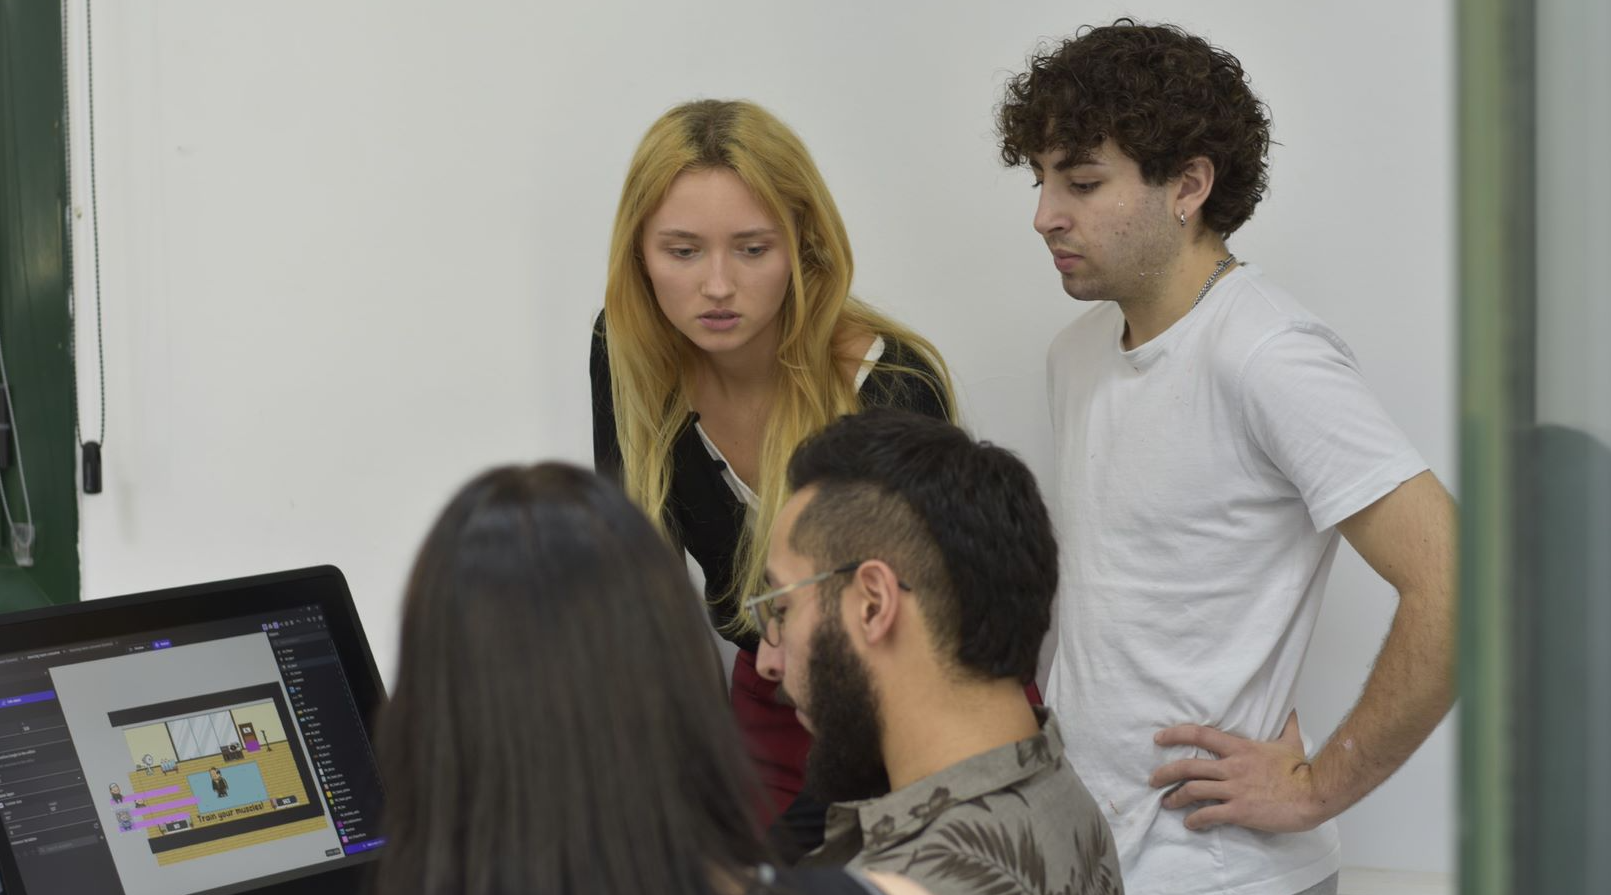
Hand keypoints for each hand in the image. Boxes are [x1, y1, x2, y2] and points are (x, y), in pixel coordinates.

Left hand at [1148, 711, 1327, 833]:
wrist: (1313, 794)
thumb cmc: (1301, 770)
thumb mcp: (1291, 742)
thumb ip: (1286, 725)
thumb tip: (1290, 710)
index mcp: (1240, 749)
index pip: (1200, 735)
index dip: (1175, 734)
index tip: (1159, 738)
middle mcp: (1232, 767)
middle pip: (1188, 766)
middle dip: (1165, 773)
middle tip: (1154, 779)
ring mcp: (1234, 789)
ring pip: (1193, 791)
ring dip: (1175, 798)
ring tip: (1167, 804)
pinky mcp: (1239, 811)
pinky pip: (1209, 815)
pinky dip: (1195, 820)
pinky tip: (1190, 823)